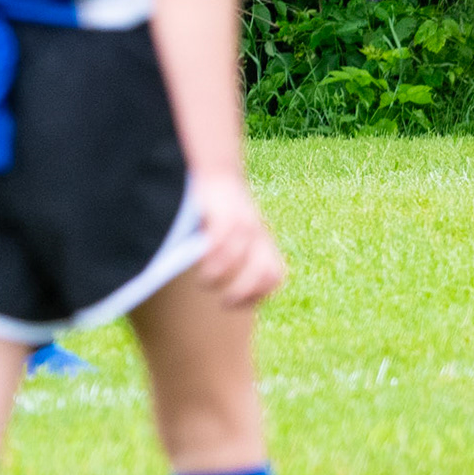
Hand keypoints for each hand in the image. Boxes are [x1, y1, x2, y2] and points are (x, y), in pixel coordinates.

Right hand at [193, 172, 284, 307]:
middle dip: (244, 292)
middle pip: (265, 272)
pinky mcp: (225, 213)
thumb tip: (216, 289)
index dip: (257, 295)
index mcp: (262, 243)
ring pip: (240, 257)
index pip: (274, 277)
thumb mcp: (233, 235)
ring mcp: (243, 223)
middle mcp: (257, 235)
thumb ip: (233, 260)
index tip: (233, 303)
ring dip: (221, 276)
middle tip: (224, 302)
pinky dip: (212, 258)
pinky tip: (200, 263)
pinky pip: (223, 241)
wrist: (218, 171)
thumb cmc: (220, 211)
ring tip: (205, 280)